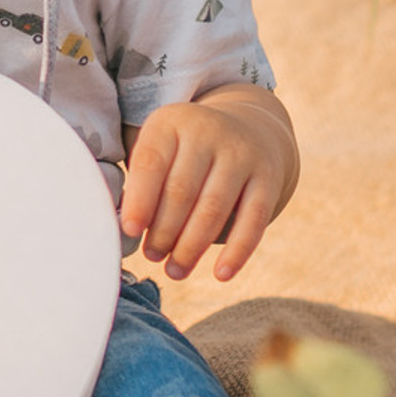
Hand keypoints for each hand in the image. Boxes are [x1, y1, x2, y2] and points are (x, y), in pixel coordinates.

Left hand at [118, 85, 297, 283]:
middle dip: (163, 231)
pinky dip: (236, 251)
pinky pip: (253, 220)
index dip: (139, 200)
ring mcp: (241, 153)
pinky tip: (221, 275)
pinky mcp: (267, 178)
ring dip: (191, 246)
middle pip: (181, 190)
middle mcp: (208, 132)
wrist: (247, 128)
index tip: (130, 231)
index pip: (151, 162)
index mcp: (172, 121)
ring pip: (213, 208)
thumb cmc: (186, 152)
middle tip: (152, 255)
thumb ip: (141, 182)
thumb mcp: (162, 147)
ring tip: (175, 270)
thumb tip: (127, 231)